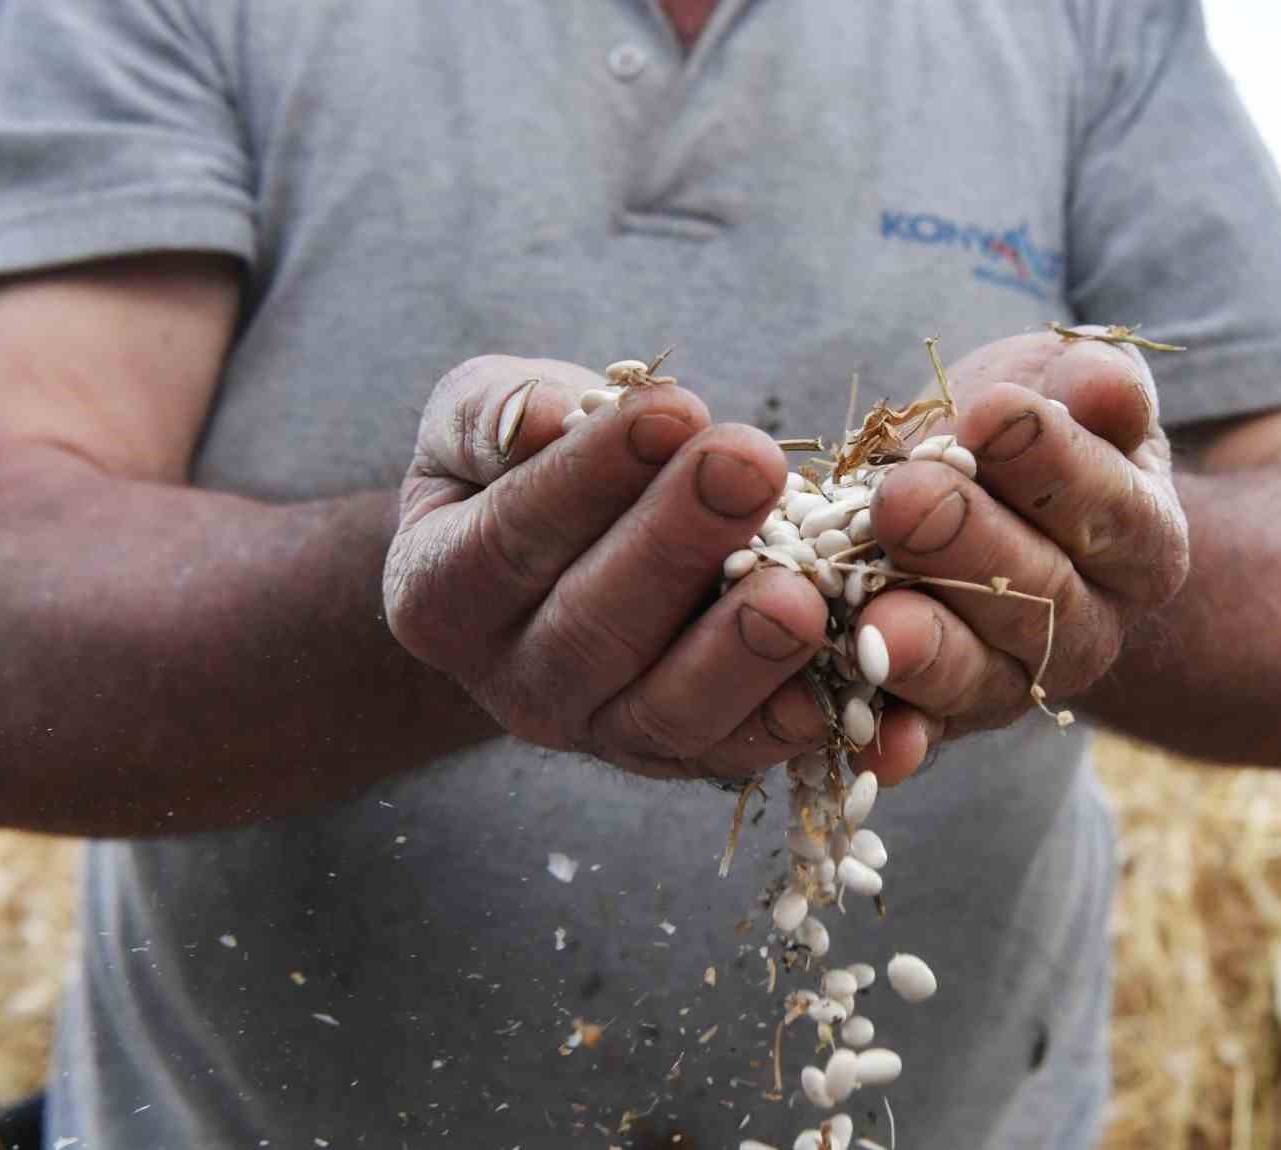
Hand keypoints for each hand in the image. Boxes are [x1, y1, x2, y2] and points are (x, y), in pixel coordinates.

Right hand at [384, 356, 830, 780]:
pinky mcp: (675, 758)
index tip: (672, 408)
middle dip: (678, 542)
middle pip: (591, 627)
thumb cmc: (520, 466)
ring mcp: (595, 733)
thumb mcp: (478, 419)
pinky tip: (842, 678)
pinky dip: (788, 724)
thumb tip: (546, 418)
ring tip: (801, 590)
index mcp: (439, 592)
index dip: (590, 475)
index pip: (510, 535)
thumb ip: (496, 413)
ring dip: (737, 652)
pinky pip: (732, 753)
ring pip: (664, 710)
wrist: (561, 554)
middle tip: (749, 463)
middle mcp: (509, 683)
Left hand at [854, 328, 1190, 782]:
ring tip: (876, 623)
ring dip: (926, 652)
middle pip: (1039, 598)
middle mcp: (1090, 629)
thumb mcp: (1064, 387)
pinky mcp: (940, 717)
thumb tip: (1106, 386)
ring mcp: (1013, 683)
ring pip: (977, 677)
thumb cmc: (1028, 427)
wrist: (977, 502)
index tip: (992, 411)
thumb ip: (1090, 387)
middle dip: (968, 545)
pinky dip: (886, 737)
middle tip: (907, 498)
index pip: (1105, 503)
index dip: (1050, 461)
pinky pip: (914, 731)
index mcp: (1140, 541)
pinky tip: (857, 740)